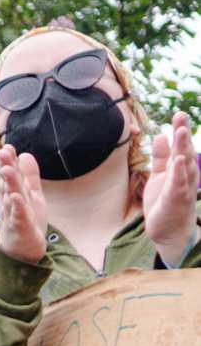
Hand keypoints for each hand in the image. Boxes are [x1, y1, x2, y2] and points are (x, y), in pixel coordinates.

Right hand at [0, 145, 47, 265]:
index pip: (12, 175)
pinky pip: (18, 216)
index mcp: (13, 194)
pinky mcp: (20, 228)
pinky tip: (16, 197)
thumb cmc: (25, 221)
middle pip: (9, 183)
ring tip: (7, 170)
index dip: (9, 161)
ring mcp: (14, 215)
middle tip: (2, 152)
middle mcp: (11, 203)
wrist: (22, 251)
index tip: (7, 146)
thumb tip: (25, 154)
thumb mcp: (31, 195)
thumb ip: (29, 176)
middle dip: (6, 167)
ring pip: (11, 197)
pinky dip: (17, 207)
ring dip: (9, 184)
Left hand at [143, 111, 198, 264]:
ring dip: (183, 148)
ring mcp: (182, 187)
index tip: (178, 114)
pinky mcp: (175, 200)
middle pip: (185, 151)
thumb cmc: (165, 202)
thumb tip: (159, 136)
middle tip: (180, 116)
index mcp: (180, 169)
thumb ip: (161, 157)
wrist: (169, 231)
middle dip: (183, 134)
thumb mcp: (160, 176)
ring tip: (180, 132)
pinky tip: (178, 161)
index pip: (181, 147)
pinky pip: (178, 184)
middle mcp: (185, 176)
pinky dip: (178, 172)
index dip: (180, 131)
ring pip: (184, 165)